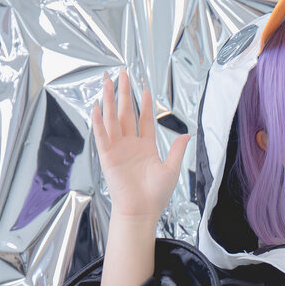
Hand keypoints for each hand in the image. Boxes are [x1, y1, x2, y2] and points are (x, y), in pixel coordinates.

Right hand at [91, 68, 190, 221]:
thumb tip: (187, 135)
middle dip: (123, 94)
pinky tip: (97, 106)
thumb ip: (176, 150)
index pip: (144, 119)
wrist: (141, 211)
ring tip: (108, 82)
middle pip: (125, 113)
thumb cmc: (155, 195)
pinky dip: (99, 121)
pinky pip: (102, 135)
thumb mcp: (171, 169)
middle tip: (122, 75)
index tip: (144, 89)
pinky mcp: (108, 156)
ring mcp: (118, 149)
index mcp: (145, 147)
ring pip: (112, 119)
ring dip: (109, 100)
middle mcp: (130, 145)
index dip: (145, 104)